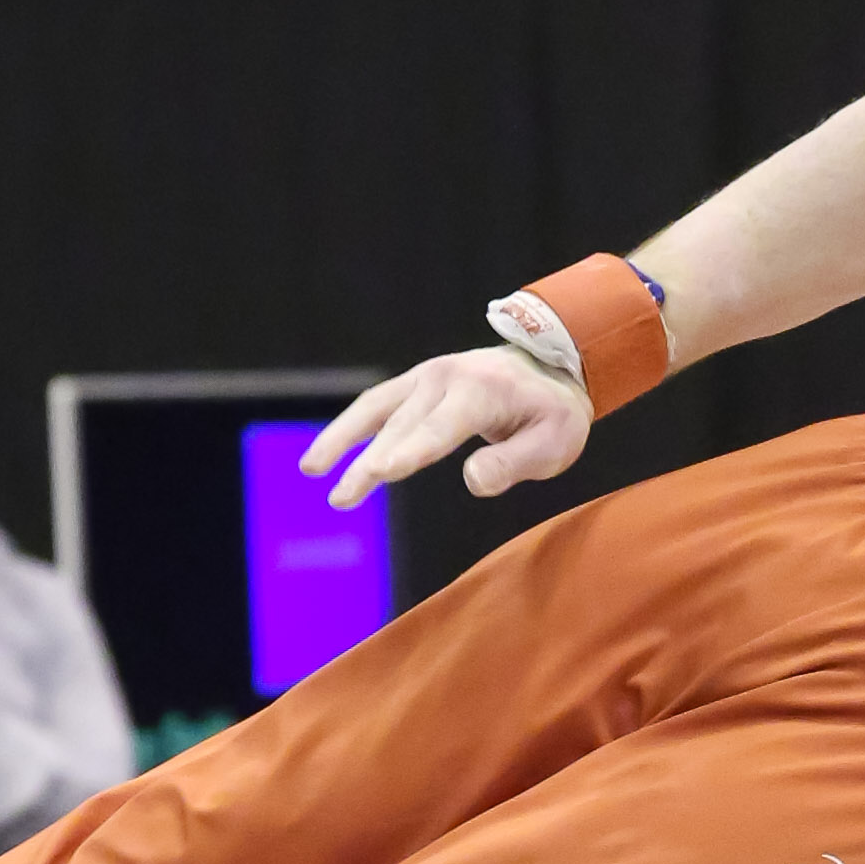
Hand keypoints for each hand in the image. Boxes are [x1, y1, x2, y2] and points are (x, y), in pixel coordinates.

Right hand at [306, 345, 590, 512]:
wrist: (553, 366)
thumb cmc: (554, 413)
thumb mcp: (555, 443)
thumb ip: (516, 463)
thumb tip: (472, 481)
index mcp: (482, 391)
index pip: (440, 428)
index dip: (411, 451)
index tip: (381, 472)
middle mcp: (447, 378)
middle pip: (401, 426)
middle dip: (368, 462)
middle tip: (341, 497)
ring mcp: (427, 377)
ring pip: (376, 409)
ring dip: (341, 438)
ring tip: (310, 470)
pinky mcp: (416, 383)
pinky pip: (377, 405)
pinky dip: (350, 428)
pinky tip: (325, 455)